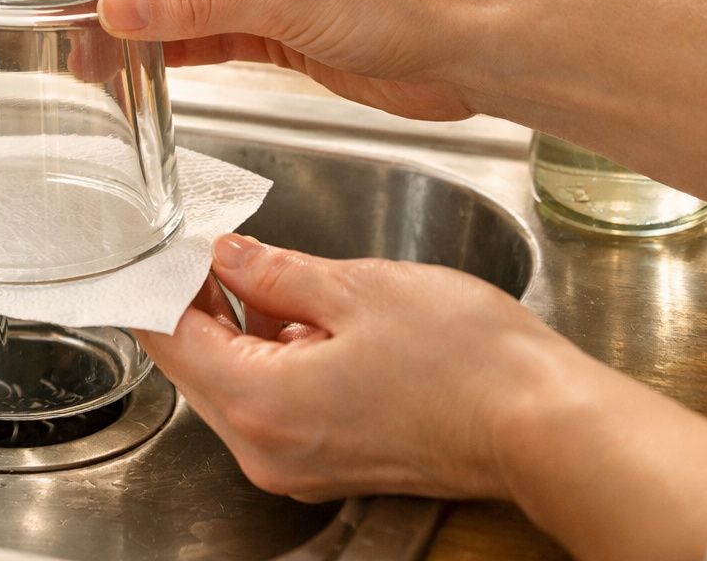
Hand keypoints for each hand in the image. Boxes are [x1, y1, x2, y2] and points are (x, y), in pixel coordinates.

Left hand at [142, 235, 706, 560]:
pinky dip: (274, 359)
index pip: (168, 337)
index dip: (160, 281)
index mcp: (258, 403)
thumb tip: (226, 255)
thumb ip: (275, 271)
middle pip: (194, 366)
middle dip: (197, 302)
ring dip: (238, 330)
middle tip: (211, 245)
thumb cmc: (466, 360)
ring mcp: (296, 465)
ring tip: (267, 272)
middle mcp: (264, 449)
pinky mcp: (329, 464)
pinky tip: (306, 317)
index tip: (164, 241)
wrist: (546, 426)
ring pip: (232, 385)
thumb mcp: (357, 288)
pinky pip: (273, 406)